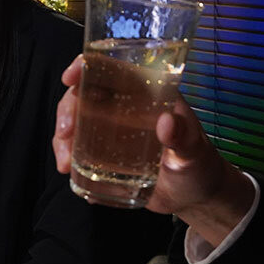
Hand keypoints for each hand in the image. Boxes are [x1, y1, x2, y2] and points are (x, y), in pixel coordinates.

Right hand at [52, 55, 253, 245]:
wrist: (195, 197)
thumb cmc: (200, 165)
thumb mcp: (194, 150)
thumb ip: (184, 137)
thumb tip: (166, 122)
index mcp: (145, 93)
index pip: (111, 68)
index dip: (86, 66)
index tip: (70, 77)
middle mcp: (124, 107)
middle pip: (84, 95)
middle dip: (67, 110)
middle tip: (66, 133)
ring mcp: (112, 131)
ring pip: (76, 123)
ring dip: (63, 139)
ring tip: (65, 164)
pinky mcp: (106, 155)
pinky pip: (79, 149)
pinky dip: (69, 158)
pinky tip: (71, 173)